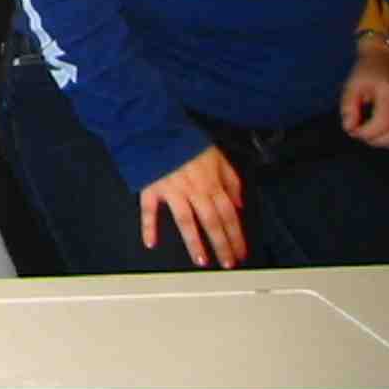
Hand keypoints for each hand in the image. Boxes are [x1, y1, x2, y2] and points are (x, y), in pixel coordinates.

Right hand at [139, 143, 245, 267]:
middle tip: (227, 263)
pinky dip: (148, 226)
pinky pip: (149, 209)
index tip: (241, 252)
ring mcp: (171, 190)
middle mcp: (193, 189)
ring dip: (194, 241)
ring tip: (200, 260)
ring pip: (186, 220)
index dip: (236, 235)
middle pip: (211, 221)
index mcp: (210, 182)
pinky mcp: (150, 187)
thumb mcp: (217, 155)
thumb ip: (231, 180)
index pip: (228, 214)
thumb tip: (239, 203)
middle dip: (221, 244)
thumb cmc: (185, 140)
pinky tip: (151, 242)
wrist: (156, 126)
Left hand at [341, 44, 388, 151]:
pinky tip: (387, 138)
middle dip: (375, 140)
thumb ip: (348, 107)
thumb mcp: (351, 85)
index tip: (353, 130)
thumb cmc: (365, 74)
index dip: (366, 133)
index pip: (383, 123)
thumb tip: (350, 128)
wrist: (385, 61)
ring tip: (374, 136)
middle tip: (361, 134)